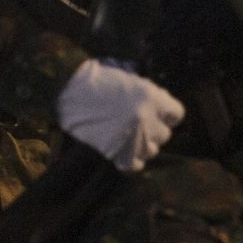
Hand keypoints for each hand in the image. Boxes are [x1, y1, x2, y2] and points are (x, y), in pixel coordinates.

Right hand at [56, 61, 184, 171]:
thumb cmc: (95, 78)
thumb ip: (148, 93)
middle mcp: (146, 120)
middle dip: (152, 128)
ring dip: (142, 143)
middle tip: (135, 121)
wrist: (65, 89)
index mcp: (151, 98)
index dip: (165, 113)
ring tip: (127, 134)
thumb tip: (161, 107)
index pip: (177, 114)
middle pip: (165, 134)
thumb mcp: (128, 77)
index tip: (156, 112)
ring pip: (152, 150)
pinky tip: (122, 148)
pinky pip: (136, 165)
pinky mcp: (118, 155)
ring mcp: (133, 140)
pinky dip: (131, 159)